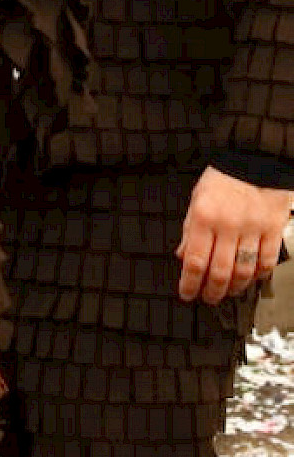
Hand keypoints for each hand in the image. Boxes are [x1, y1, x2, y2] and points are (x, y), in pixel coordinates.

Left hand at [176, 166, 292, 303]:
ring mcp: (252, 229)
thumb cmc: (223, 178)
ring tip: (227, 291)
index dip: (189, 283)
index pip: (194, 260)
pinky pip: (267, 262)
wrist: (255, 158)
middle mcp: (227, 225)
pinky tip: (251, 278)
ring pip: (244, 272)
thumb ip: (189, 228)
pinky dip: (259, 275)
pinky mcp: (273, 230)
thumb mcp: (197, 198)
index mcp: (204, 216)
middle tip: (207, 298)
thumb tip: (182, 256)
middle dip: (211, 291)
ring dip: (234, 287)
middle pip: (219, 272)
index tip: (187, 294)